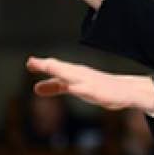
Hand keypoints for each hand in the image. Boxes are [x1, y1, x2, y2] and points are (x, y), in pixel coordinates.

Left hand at [26, 56, 153, 112]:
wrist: (124, 90)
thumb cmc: (96, 86)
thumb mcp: (72, 87)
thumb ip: (54, 87)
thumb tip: (35, 88)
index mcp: (72, 72)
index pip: (55, 67)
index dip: (41, 65)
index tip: (29, 63)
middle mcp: (79, 74)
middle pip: (61, 68)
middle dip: (49, 66)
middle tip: (32, 62)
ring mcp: (90, 82)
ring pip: (73, 76)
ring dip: (61, 71)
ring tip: (49, 67)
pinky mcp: (99, 92)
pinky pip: (89, 89)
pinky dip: (80, 87)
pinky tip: (73, 88)